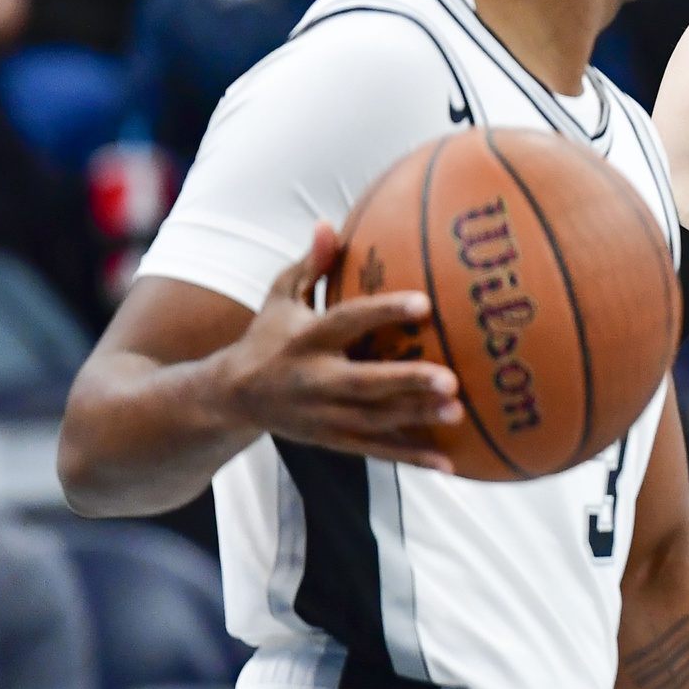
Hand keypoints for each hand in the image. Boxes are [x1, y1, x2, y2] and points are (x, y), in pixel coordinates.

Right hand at [213, 225, 463, 466]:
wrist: (230, 397)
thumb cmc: (268, 336)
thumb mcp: (280, 297)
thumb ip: (310, 264)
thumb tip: (329, 223)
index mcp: (306, 339)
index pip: (347, 322)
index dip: (384, 312)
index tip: (424, 303)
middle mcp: (314, 379)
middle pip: (364, 382)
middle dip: (406, 382)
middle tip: (451, 379)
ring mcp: (324, 414)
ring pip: (374, 420)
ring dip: (415, 419)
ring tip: (458, 413)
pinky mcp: (332, 440)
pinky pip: (375, 451)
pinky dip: (410, 458)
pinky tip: (448, 465)